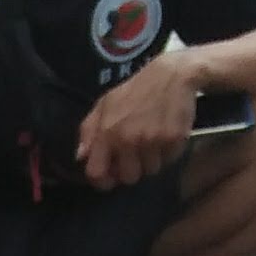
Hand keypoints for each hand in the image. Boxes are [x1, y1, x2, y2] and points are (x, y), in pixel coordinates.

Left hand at [76, 56, 197, 187]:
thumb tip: (80, 157)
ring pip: (150, 171)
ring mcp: (153, 141)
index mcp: (107, 132)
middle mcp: (129, 140)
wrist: (172, 74)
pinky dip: (167, 153)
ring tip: (152, 142)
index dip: (102, 180)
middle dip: (131, 170)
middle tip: (135, 155)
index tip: (109, 177)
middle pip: (129, 178)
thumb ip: (89, 130)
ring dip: (150, 161)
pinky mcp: (175, 140)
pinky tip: (166, 135)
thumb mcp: (105, 104)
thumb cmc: (135, 90)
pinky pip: (169, 160)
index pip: (97, 173)